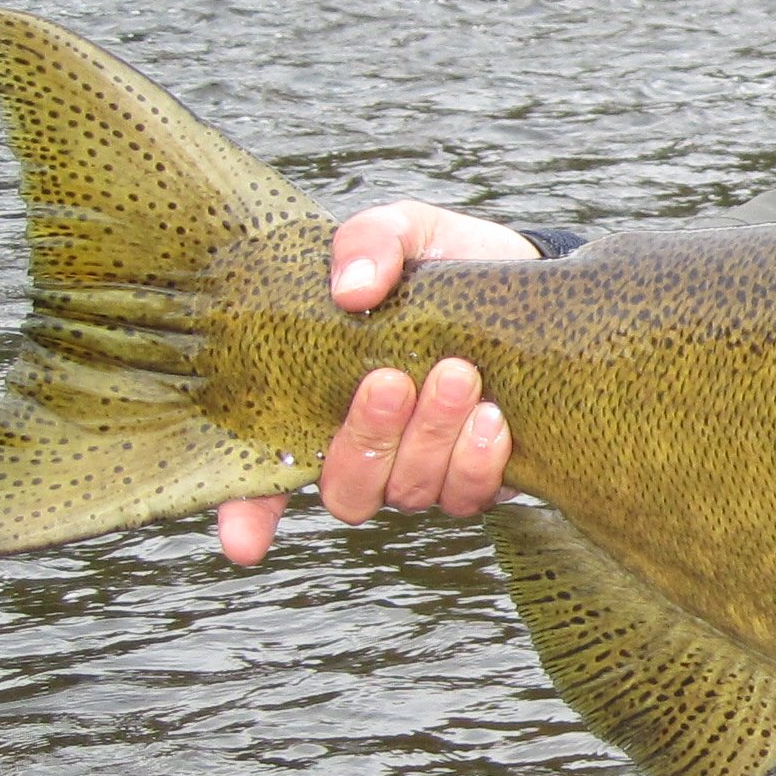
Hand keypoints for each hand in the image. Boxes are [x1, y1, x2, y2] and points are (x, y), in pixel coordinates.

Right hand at [215, 204, 536, 566]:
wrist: (530, 279)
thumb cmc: (444, 263)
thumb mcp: (404, 232)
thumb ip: (368, 242)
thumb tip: (351, 288)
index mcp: (317, 400)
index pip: (264, 475)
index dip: (246, 516)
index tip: (245, 543)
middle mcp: (366, 449)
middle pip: (346, 488)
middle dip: (367, 438)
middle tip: (396, 378)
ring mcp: (424, 468)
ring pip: (409, 492)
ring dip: (431, 440)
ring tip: (460, 378)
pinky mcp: (482, 476)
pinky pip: (470, 497)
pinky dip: (478, 462)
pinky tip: (493, 418)